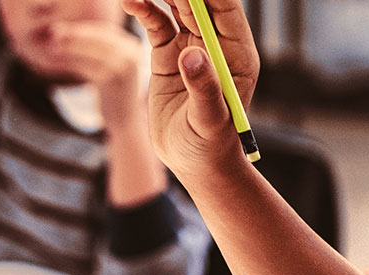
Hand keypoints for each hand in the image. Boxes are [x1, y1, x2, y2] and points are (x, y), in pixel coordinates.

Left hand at [36, 22, 144, 127]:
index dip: (82, 28)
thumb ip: (93, 51)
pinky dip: (69, 62)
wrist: (124, 122)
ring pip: (91, 51)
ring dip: (69, 47)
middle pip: (98, 37)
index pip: (105, 30)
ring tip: (51, 46)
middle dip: (74, 34)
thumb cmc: (111, 95)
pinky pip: (86, 66)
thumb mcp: (107, 68)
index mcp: (131, 47)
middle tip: (52, 33)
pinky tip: (56, 61)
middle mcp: (131, 54)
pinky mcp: (113, 80)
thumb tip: (63, 34)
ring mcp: (124, 67)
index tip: (61, 28)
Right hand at [121, 0, 258, 178]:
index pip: (225, 8)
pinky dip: (143, 10)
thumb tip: (191, 55)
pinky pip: (156, 23)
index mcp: (238, 54)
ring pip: (176, 6)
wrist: (195, 163)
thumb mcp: (210, 121)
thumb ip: (204, 88)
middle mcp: (217, 44)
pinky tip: (130, 1)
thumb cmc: (211, 146)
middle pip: (199, 2)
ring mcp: (191, 46)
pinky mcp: (169, 55)